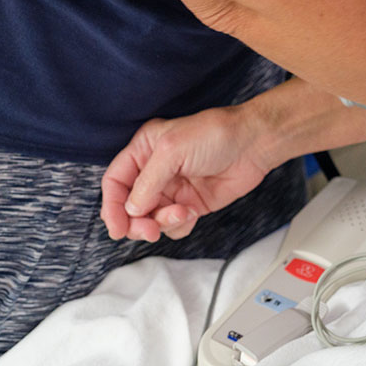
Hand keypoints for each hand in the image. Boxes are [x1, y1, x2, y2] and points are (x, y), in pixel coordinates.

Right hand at [101, 104, 274, 242]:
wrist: (254, 144)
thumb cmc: (216, 134)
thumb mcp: (173, 150)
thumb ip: (147, 182)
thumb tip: (131, 210)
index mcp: (143, 150)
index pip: (114, 182)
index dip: (111, 207)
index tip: (117, 228)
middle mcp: (154, 171)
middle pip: (129, 206)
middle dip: (137, 222)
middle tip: (150, 230)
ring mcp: (172, 189)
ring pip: (150, 219)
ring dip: (162, 223)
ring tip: (182, 212)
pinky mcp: (189, 204)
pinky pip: (172, 225)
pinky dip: (178, 226)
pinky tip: (192, 213)